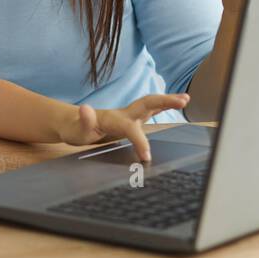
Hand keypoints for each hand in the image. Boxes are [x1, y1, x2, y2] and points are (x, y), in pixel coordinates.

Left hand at [59, 93, 190, 161]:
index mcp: (114, 119)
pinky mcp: (130, 119)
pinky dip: (162, 107)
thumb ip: (83, 121)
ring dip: (168, 101)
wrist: (72, 123)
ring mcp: (128, 115)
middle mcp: (124, 114)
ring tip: (186, 99)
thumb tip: (85, 109)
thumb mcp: (76, 129)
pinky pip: (150, 111)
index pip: (132, 129)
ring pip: (151, 105)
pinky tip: (175, 105)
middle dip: (165, 101)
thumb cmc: (76, 129)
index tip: (146, 158)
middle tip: (184, 100)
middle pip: (147, 103)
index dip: (141, 142)